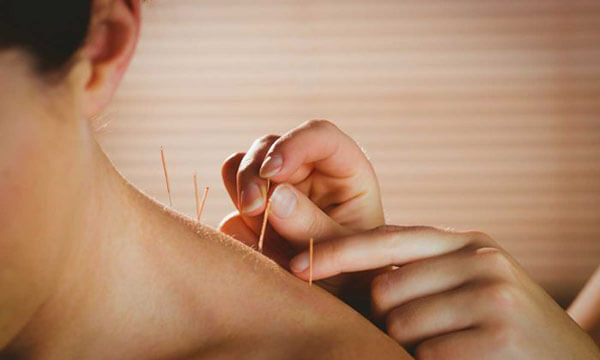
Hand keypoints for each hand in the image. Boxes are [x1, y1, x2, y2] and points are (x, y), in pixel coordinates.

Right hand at [219, 120, 384, 302]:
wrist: (340, 306)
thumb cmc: (358, 275)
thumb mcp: (347, 255)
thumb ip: (313, 226)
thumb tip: (274, 195)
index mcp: (344, 171)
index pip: (320, 135)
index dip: (294, 144)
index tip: (273, 172)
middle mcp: (308, 173)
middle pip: (270, 146)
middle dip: (255, 172)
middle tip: (253, 208)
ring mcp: (277, 191)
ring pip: (242, 166)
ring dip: (241, 190)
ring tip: (254, 224)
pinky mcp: (255, 214)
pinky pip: (231, 208)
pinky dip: (236, 225)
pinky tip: (255, 251)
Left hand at [289, 225, 599, 358]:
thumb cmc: (501, 324)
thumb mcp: (465, 284)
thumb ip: (415, 270)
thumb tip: (333, 258)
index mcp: (467, 243)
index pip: (386, 239)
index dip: (336, 251)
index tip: (296, 264)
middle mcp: (480, 260)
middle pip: (384, 289)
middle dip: (386, 318)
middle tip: (422, 332)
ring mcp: (493, 297)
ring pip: (400, 325)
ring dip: (409, 347)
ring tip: (450, 346)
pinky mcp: (499, 338)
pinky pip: (427, 355)